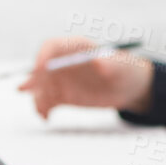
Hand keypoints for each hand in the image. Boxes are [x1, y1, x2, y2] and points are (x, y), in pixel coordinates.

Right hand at [18, 36, 153, 117]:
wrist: (127, 88)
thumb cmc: (125, 71)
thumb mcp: (121, 68)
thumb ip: (110, 64)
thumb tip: (99, 63)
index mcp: (75, 47)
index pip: (51, 47)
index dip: (42, 56)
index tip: (40, 70)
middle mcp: (63, 62)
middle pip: (40, 69)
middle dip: (38, 82)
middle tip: (44, 95)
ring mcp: (61, 79)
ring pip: (40, 87)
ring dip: (38, 98)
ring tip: (43, 109)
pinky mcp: (62, 95)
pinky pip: (46, 102)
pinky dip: (43, 109)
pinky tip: (46, 117)